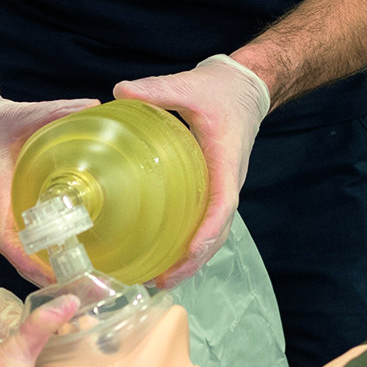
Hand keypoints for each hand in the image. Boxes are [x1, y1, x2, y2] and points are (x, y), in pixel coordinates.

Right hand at [0, 84, 99, 285]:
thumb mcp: (21, 114)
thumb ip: (57, 111)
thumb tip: (96, 106)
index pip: (4, 238)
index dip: (24, 261)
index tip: (47, 276)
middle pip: (15, 255)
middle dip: (40, 276)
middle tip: (76, 289)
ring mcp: (4, 210)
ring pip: (20, 249)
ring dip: (42, 268)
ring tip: (77, 282)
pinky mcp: (11, 206)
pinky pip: (24, 236)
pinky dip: (42, 251)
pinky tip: (68, 255)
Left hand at [114, 54, 271, 287]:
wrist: (246, 88)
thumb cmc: (222, 90)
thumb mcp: (190, 85)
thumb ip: (157, 89)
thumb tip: (120, 90)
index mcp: (226, 161)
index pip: (224, 204)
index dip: (208, 231)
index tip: (189, 252)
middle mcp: (229, 181)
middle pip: (218, 232)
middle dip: (195, 260)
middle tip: (163, 281)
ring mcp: (223, 186)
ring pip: (213, 232)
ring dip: (191, 258)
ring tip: (159, 279)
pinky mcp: (213, 186)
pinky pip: (204, 219)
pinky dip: (187, 241)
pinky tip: (161, 251)